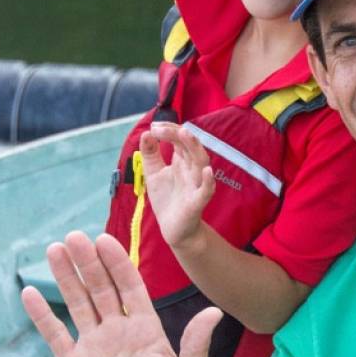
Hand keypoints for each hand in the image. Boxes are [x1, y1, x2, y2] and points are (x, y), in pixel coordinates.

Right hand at [21, 231, 221, 356]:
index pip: (130, 287)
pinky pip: (56, 335)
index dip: (118, 264)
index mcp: (146, 327)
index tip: (105, 241)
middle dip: (88, 263)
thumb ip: (196, 344)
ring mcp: (95, 345)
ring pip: (78, 304)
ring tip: (54, 251)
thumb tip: (215, 312)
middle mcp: (119, 330)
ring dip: (66, 278)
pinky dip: (43, 315)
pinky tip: (30, 293)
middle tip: (73, 237)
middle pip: (101, 288)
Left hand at [140, 123, 214, 247]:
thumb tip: (146, 133)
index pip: (179, 139)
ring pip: (201, 162)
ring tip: (185, 134)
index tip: (153, 126)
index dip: (168, 129)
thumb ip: (150, 154)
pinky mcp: (197, 202)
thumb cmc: (167, 199)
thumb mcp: (154, 173)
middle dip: (178, 134)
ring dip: (195, 147)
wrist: (173, 229)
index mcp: (182, 161)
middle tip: (160, 128)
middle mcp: (191, 169)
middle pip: (190, 146)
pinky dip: (208, 181)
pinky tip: (206, 171)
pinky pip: (206, 191)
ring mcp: (196, 185)